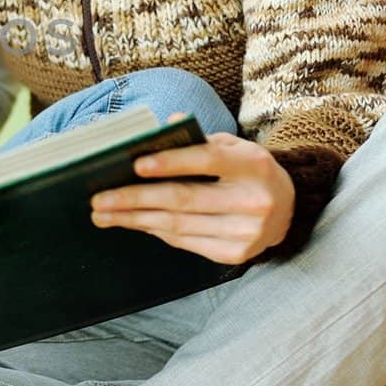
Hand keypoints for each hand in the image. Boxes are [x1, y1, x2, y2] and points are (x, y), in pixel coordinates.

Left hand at [89, 116, 294, 264]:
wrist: (286, 209)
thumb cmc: (246, 170)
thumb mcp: (231, 146)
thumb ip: (197, 138)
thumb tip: (158, 130)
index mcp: (253, 165)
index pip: (207, 160)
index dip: (171, 162)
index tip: (135, 164)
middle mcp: (253, 201)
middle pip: (184, 199)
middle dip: (135, 199)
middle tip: (99, 199)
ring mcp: (246, 233)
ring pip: (178, 225)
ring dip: (134, 220)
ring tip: (103, 214)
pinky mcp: (235, 255)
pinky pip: (185, 242)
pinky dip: (155, 231)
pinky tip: (133, 223)